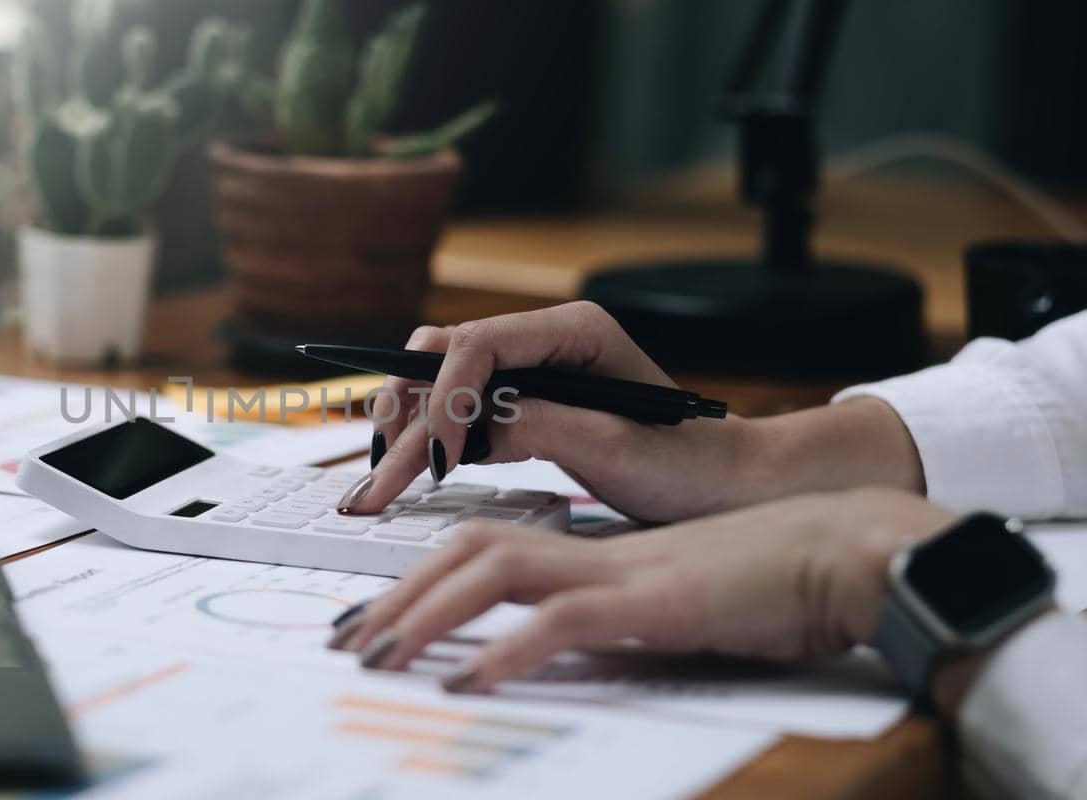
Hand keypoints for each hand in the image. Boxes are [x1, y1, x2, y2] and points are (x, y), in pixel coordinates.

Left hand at [329, 488, 954, 693]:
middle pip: (467, 548)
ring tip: (378, 656)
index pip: (481, 544)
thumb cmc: (766, 582)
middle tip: (346, 642)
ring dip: (426, 613)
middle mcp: (590, 552)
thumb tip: (549, 643)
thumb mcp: (666, 599)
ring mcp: (619, 572)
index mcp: (588, 551)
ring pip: (494, 571)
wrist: (845, 552)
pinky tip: (467, 682)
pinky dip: (507, 650)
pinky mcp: (655, 604)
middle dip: (396, 594)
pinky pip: (562, 621)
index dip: (419, 577)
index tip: (375, 620)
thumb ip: (607, 613)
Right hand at [345, 301, 752, 521]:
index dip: (443, 398)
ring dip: (404, 425)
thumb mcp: (612, 448)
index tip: (432, 459)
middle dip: (407, 413)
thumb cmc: (686, 463)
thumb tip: (462, 433)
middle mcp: (543, 339)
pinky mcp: (521, 400)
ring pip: (437, 377)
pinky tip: (410, 471)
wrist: (724, 484)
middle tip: (380, 480)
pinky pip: (454, 406)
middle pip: (443, 354)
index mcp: (573, 329)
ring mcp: (529, 367)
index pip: (478, 345)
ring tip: (381, 480)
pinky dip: (425, 437)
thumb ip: (535, 426)